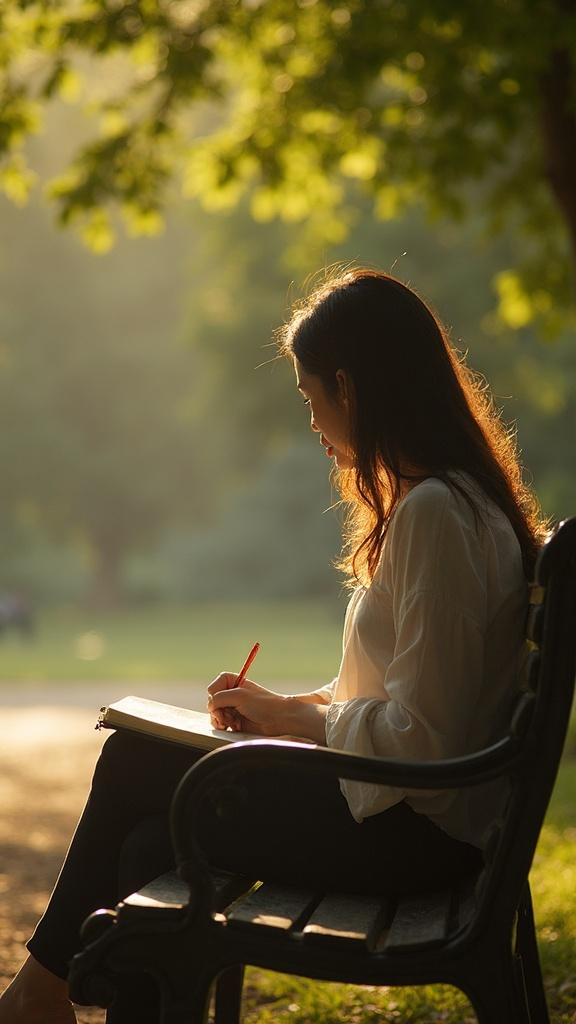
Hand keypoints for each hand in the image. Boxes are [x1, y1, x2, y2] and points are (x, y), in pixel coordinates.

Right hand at [207, 673, 327, 742]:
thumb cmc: (263, 704)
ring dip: (222, 719)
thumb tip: (209, 706)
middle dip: (219, 711)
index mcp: (232, 681)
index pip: (213, 687)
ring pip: (214, 714)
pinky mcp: (233, 720)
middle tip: (229, 715)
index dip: (216, 695)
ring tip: (233, 722)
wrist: (278, 719)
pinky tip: (235, 726)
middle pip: (211, 702)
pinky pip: (219, 723)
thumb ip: (220, 698)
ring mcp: (231, 707)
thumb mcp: (240, 696)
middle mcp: (230, 694)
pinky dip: (224, 726)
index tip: (224, 701)